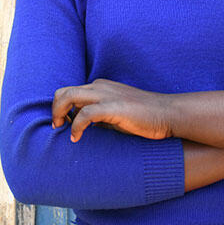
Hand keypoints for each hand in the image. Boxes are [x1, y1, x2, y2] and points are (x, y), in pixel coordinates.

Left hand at [51, 78, 172, 141]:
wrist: (168, 114)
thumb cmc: (143, 117)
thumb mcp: (115, 114)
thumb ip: (99, 116)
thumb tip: (82, 126)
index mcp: (100, 86)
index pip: (70, 91)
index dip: (60, 108)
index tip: (61, 124)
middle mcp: (100, 86)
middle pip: (64, 91)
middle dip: (55, 110)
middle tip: (57, 127)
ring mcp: (107, 95)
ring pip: (70, 97)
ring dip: (60, 114)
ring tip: (62, 130)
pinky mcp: (114, 107)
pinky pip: (85, 114)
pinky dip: (76, 126)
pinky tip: (76, 138)